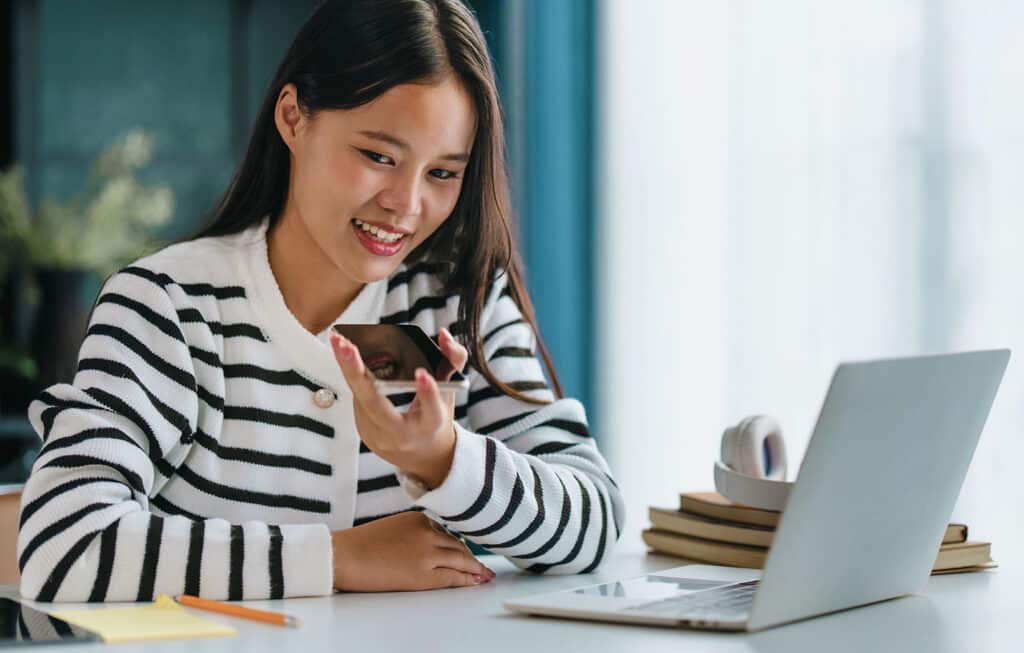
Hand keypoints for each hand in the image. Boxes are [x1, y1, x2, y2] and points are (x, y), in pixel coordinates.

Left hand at [330, 327, 468, 488]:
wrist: (423, 458)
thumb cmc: (436, 420)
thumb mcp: (450, 393)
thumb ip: (452, 361)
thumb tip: (444, 334)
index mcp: (430, 426)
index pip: (431, 410)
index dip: (428, 393)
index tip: (422, 373)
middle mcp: (403, 435)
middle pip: (376, 405)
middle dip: (358, 373)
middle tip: (345, 345)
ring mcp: (380, 436)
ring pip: (360, 400)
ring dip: (347, 369)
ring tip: (338, 341)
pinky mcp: (365, 432)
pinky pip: (357, 401)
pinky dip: (352, 377)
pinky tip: (344, 357)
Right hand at [331, 512, 495, 590]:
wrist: (343, 555)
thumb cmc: (361, 545)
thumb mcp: (394, 528)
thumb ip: (415, 533)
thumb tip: (432, 547)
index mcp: (419, 518)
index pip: (446, 533)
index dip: (459, 546)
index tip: (468, 552)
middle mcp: (427, 532)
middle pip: (457, 546)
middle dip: (472, 558)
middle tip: (484, 568)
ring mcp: (427, 552)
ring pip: (460, 560)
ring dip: (474, 569)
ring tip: (484, 576)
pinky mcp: (423, 573)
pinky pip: (452, 576)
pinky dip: (466, 579)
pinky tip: (474, 582)